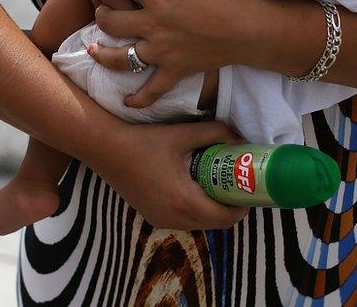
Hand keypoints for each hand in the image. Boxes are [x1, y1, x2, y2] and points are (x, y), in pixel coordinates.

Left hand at [88, 0, 265, 107]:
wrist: (250, 28)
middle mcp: (151, 24)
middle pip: (109, 20)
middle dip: (100, 13)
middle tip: (100, 9)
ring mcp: (161, 50)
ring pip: (119, 57)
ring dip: (103, 53)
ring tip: (93, 49)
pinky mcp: (174, 70)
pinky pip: (152, 89)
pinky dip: (139, 98)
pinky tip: (127, 102)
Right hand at [89, 119, 248, 229]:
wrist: (105, 148)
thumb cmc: (144, 141)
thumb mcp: (183, 133)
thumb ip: (216, 133)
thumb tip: (241, 138)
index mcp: (184, 200)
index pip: (225, 217)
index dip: (242, 207)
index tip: (250, 191)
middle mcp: (173, 218)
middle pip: (215, 224)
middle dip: (230, 208)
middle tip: (238, 186)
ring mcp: (161, 220)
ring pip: (200, 223)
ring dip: (213, 209)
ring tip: (218, 184)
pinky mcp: (153, 217)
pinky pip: (184, 220)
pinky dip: (196, 209)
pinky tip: (195, 187)